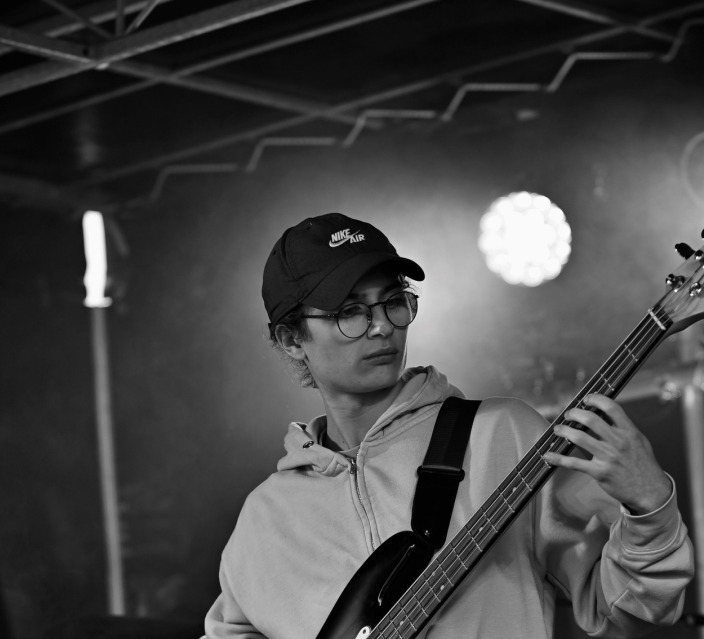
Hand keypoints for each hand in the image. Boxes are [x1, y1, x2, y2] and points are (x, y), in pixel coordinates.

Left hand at [543, 394, 671, 514]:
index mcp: (629, 432)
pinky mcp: (599, 473)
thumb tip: (604, 411)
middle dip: (574, 413)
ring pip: (579, 438)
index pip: (611, 407)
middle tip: (568, 414)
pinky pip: (574, 463)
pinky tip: (548, 455)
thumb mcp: (639, 441)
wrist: (652, 492)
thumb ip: (623, 427)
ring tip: (557, 429)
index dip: (595, 399)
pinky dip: (558, 458)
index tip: (586, 399)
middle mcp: (618, 442)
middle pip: (590, 419)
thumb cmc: (643, 463)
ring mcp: (608, 458)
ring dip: (563, 431)